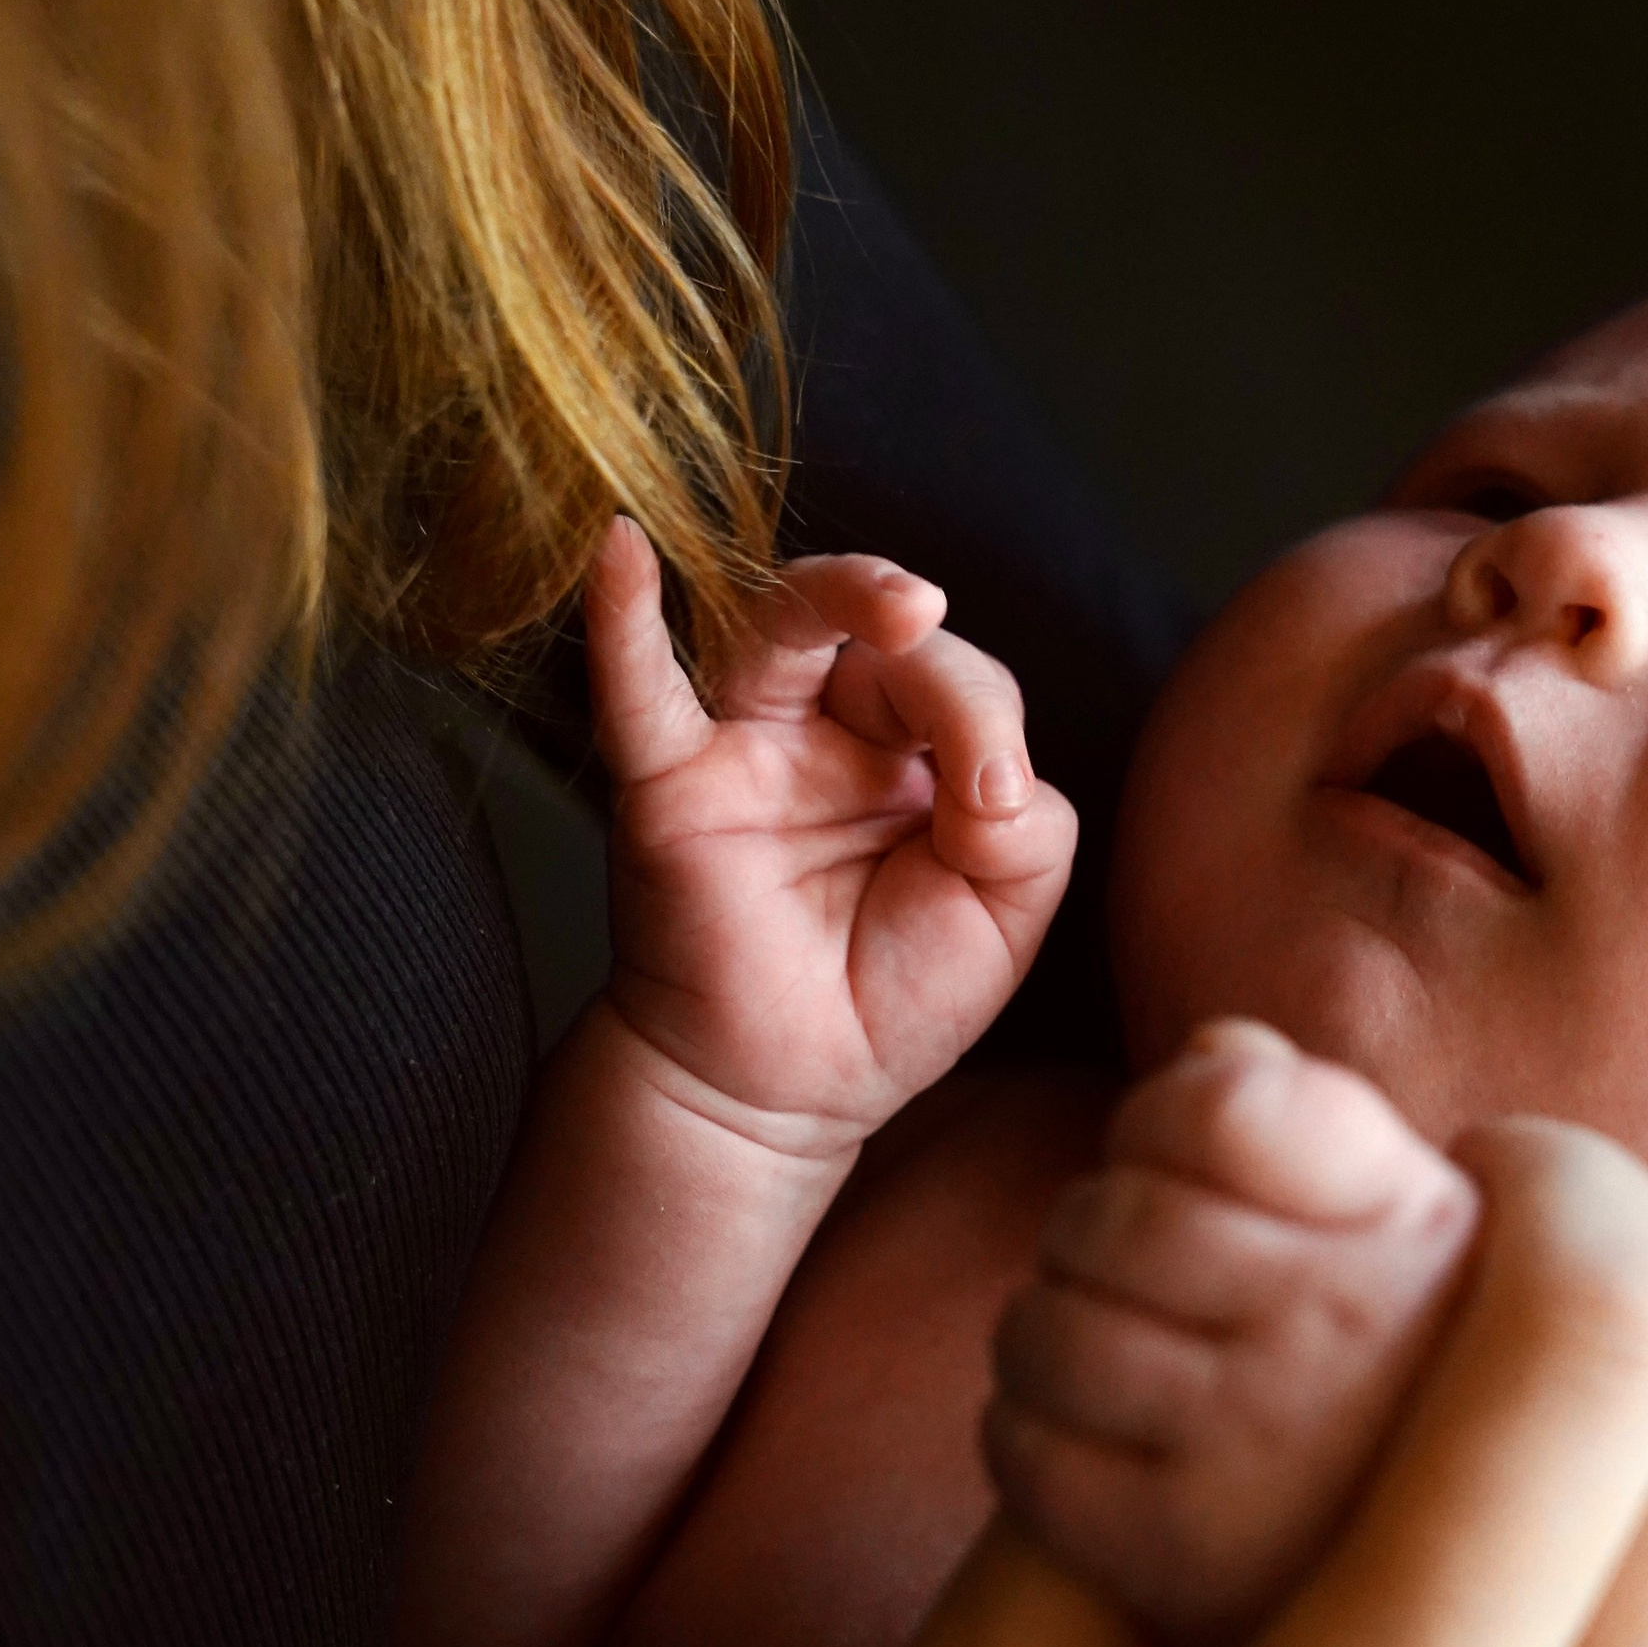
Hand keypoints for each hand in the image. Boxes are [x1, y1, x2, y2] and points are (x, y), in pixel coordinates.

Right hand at [586, 519, 1076, 1152]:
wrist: (782, 1094)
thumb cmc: (890, 1000)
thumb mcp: (1005, 910)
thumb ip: (1027, 826)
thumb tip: (988, 770)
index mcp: (920, 753)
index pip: (959, 685)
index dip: (984, 722)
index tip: (988, 806)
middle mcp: (834, 733)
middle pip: (879, 637)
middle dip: (929, 651)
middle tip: (941, 643)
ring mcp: (749, 752)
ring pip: (782, 630)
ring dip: (838, 592)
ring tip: (897, 601)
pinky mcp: (671, 789)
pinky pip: (639, 693)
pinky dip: (621, 621)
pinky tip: (620, 551)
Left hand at [987, 1018, 1482, 1646]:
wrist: (1477, 1610)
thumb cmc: (1418, 1389)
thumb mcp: (1420, 1235)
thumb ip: (1317, 1123)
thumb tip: (1213, 1056)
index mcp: (1418, 1223)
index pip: (1218, 1105)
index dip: (1163, 1118)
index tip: (1185, 1164)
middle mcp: (1347, 1322)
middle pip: (1101, 1213)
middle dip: (1089, 1236)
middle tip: (1136, 1284)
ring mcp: (1259, 1442)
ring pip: (1040, 1329)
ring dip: (1045, 1338)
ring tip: (1108, 1363)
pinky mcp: (1179, 1555)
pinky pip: (1021, 1449)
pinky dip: (1027, 1439)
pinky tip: (1094, 1448)